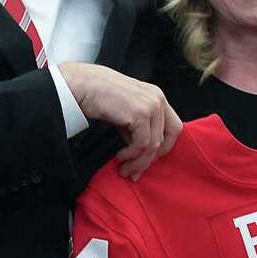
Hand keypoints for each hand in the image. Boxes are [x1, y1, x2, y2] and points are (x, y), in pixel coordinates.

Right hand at [57, 62, 182, 178]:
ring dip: (139, 161)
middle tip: (135, 172)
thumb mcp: (125, 111)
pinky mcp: (140, 113)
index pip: (174, 127)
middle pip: (167, 138)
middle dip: (151, 158)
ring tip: (125, 169)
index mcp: (156, 97)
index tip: (147, 159)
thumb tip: (140, 152)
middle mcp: (158, 99)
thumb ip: (136, 128)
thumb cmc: (99, 96)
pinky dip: (131, 154)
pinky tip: (119, 157)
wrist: (82, 85)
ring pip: (154, 144)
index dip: (164, 147)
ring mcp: (151, 105)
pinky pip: (142, 143)